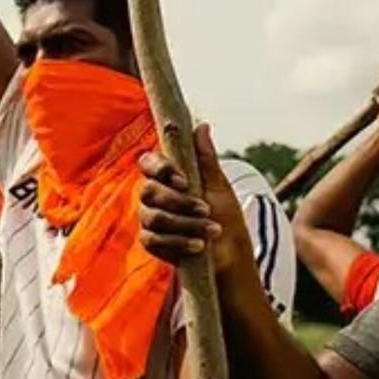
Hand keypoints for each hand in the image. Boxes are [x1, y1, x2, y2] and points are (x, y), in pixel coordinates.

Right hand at [137, 125, 250, 277]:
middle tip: (206, 209)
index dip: (160, 169)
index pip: (148, 163)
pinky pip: (154, 240)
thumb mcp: (219, 185)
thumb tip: (201, 126)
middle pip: (148, 191)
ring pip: (153, 217)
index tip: (182, 180)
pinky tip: (198, 245)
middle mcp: (154, 195)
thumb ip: (205, 158)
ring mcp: (150, 218)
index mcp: (168, 176)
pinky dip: (178, 243)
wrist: (230, 252)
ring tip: (212, 229)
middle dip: (179, 202)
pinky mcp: (151, 242)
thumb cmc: (225, 215)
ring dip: (185, 224)